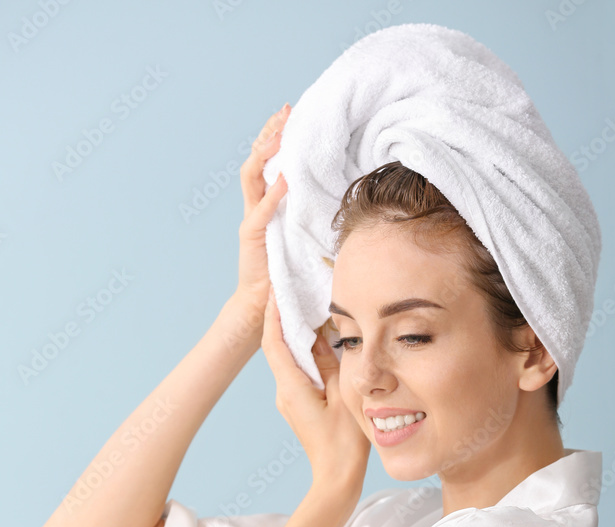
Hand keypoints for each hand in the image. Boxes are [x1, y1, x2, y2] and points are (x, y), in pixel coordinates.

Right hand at [236, 103, 290, 308]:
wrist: (265, 302)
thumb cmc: (287, 271)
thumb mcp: (302, 234)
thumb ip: (310, 212)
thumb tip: (340, 193)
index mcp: (266, 202)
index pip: (267, 160)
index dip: (276, 136)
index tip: (291, 114)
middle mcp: (255, 205)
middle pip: (255, 159)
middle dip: (269, 133)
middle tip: (285, 111)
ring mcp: (251, 218)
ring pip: (251, 176)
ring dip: (264, 154)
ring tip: (279, 135)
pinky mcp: (251, 236)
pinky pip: (261, 211)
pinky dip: (272, 195)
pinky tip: (283, 179)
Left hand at [262, 286, 370, 487]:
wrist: (337, 478)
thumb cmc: (344, 443)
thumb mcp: (343, 395)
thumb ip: (329, 362)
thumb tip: (320, 335)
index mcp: (292, 387)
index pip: (274, 342)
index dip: (273, 314)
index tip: (275, 289)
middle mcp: (283, 392)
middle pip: (277, 348)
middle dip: (282, 318)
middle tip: (291, 291)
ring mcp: (289, 400)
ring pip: (288, 360)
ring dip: (294, 336)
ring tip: (305, 310)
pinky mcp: (298, 406)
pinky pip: (297, 373)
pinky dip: (304, 354)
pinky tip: (318, 343)